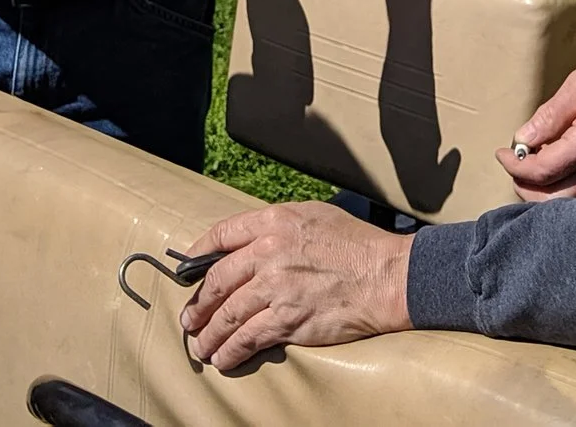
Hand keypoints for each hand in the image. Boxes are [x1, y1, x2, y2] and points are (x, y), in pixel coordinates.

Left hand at [178, 204, 412, 370]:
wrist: (388, 275)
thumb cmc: (358, 245)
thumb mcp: (315, 216)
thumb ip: (279, 227)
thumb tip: (253, 241)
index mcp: (274, 222)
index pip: (222, 235)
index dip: (198, 254)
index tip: (187, 269)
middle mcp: (268, 252)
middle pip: (217, 280)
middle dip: (198, 304)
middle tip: (189, 318)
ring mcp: (276, 287)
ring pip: (227, 314)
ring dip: (208, 334)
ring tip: (201, 346)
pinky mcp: (287, 320)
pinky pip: (247, 338)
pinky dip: (231, 351)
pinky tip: (224, 359)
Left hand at [496, 55, 575, 199]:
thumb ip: (548, 117)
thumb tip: (522, 140)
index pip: (542, 171)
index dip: (515, 166)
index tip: (502, 153)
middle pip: (552, 199)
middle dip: (525, 186)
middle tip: (513, 165)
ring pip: (568, 202)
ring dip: (543, 190)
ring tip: (531, 163)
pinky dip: (561, 187)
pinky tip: (554, 165)